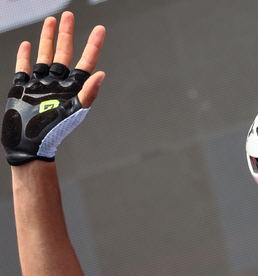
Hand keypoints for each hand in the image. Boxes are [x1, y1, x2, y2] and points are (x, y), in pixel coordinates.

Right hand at [1, 12, 104, 165]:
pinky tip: (28, 44)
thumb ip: (88, 93)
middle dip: (66, 34)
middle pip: (64, 53)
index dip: (93, 45)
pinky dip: (25, 56)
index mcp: (73, 88)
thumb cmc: (54, 132)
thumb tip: (102, 73)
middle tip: (68, 14)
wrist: (29, 145)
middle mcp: (57, 83)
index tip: (100, 28)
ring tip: (51, 20)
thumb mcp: (74, 112)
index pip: (86, 61)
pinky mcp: (23, 88)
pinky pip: (24, 68)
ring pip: (44, 55)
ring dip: (47, 38)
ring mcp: (40, 84)